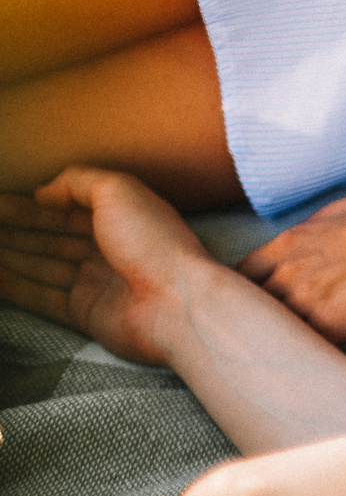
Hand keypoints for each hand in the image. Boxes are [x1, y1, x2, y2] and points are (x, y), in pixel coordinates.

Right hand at [0, 167, 221, 365]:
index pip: (64, 210)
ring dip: (9, 256)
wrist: (178, 304)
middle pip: (49, 238)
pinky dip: (13, 286)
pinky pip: (40, 297)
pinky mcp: (85, 313)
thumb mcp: (118, 191)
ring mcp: (95, 283)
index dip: (28, 207)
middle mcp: (107, 250)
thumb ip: (78, 182)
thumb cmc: (154, 242)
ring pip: (41, 266)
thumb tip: (42, 192)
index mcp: (119, 220)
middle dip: (13, 231)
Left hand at [238, 189, 345, 342]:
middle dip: (262, 317)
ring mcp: (307, 301)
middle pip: (250, 306)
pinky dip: (312, 352)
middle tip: (279, 328)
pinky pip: (308, 347)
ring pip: (275, 330)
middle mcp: (288, 273)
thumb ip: (317, 226)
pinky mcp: (334, 326)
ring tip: (297, 349)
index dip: (251, 290)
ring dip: (285, 338)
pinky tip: (320, 357)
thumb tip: (313, 235)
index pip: (242, 276)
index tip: (266, 300)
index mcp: (288, 244)